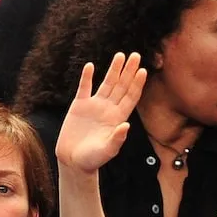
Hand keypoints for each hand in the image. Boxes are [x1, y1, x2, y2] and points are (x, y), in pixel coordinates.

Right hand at [56, 52, 146, 172]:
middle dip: (129, 71)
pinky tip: (90, 66)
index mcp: (118, 118)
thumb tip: (126, 125)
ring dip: (113, 70)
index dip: (137, 84)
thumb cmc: (92, 160)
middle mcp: (108, 109)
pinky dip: (87, 77)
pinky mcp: (79, 106)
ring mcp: (94, 106)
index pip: (130, 97)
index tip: (143, 70)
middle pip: (121, 86)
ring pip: (106, 83)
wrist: (73, 161)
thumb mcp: (107, 151)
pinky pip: (84, 88)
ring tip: (120, 55)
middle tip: (136, 55)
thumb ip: (117, 139)